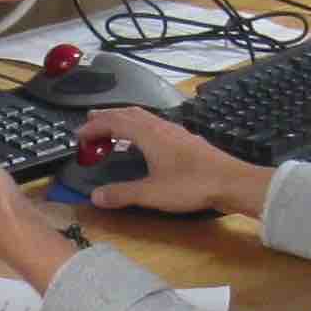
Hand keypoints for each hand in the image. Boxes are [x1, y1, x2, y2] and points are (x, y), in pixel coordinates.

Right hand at [71, 104, 258, 219]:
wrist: (232, 181)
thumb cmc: (192, 185)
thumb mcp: (152, 193)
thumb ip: (122, 194)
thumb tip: (95, 196)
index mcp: (149, 135)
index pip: (114, 123)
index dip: (94, 128)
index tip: (78, 136)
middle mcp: (161, 127)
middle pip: (128, 113)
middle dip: (107, 117)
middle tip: (90, 123)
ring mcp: (176, 131)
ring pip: (144, 117)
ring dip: (124, 120)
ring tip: (113, 130)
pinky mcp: (187, 139)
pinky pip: (156, 125)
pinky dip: (140, 127)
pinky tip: (145, 142)